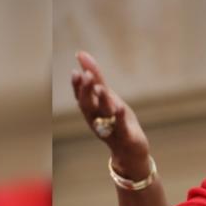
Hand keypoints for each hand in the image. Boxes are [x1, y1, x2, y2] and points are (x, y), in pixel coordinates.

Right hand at [71, 51, 149, 176]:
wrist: (130, 152)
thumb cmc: (116, 121)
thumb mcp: (107, 97)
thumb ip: (96, 78)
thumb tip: (80, 53)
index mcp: (92, 110)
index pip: (81, 96)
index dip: (77, 85)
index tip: (75, 71)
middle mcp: (98, 120)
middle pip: (88, 106)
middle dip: (86, 91)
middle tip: (86, 75)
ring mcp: (111, 129)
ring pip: (104, 115)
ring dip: (102, 101)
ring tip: (101, 88)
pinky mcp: (126, 137)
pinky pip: (122, 128)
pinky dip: (120, 118)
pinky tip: (120, 107)